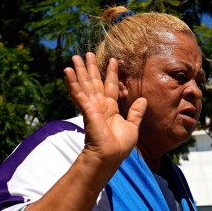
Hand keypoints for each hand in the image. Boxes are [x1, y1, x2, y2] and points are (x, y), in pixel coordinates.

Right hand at [64, 53, 146, 173]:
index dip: (111, 73)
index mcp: (110, 109)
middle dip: (91, 68)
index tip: (114, 60)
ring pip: (85, 84)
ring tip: (76, 56)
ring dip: (80, 70)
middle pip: (94, 82)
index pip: (110, 86)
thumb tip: (143, 99)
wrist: (109, 157)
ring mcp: (91, 107)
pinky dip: (72, 82)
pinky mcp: (86, 110)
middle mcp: (99, 106)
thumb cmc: (119, 146)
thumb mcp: (132, 127)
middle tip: (88, 53)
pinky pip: (78, 93)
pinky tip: (67, 70)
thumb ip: (136, 113)